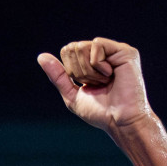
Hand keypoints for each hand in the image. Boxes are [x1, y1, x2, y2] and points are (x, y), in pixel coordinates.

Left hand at [37, 37, 154, 135]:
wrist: (119, 120)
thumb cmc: (100, 111)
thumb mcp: (71, 94)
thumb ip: (58, 76)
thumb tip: (41, 56)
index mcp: (92, 61)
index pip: (67, 50)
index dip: (70, 70)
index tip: (86, 85)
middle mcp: (104, 53)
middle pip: (72, 47)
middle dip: (78, 71)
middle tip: (97, 84)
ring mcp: (115, 50)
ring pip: (82, 46)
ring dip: (88, 71)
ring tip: (106, 81)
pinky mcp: (125, 51)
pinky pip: (97, 45)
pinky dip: (98, 65)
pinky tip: (112, 75)